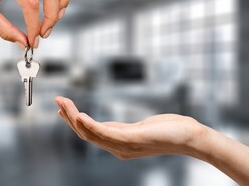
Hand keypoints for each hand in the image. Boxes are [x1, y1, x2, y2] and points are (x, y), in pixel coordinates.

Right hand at [55, 96, 205, 159]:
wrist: (190, 137)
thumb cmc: (169, 130)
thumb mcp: (139, 128)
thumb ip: (121, 129)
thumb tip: (109, 124)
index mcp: (118, 144)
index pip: (89, 134)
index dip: (73, 122)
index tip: (63, 109)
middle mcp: (117, 148)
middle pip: (85, 134)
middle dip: (69, 117)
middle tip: (58, 101)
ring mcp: (123, 145)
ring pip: (90, 133)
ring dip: (74, 118)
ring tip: (63, 103)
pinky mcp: (130, 139)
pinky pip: (104, 133)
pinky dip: (89, 125)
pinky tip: (79, 115)